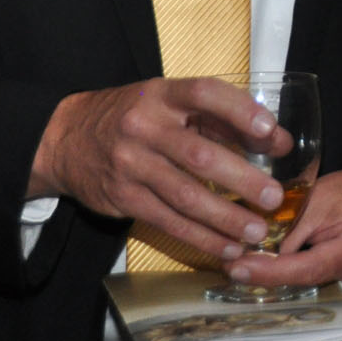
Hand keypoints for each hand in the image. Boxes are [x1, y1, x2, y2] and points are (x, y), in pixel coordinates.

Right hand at [27, 77, 291, 260]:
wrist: (66, 139)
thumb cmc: (133, 117)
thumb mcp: (167, 102)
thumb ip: (217, 117)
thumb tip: (276, 139)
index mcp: (162, 94)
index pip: (204, 93)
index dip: (239, 110)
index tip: (270, 130)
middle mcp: (145, 127)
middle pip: (199, 154)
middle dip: (242, 178)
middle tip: (274, 196)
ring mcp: (131, 164)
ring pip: (185, 195)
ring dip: (225, 217)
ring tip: (257, 230)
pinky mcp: (123, 197)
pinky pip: (167, 221)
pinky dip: (200, 237)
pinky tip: (227, 246)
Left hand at [225, 166, 341, 301]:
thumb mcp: (317, 198)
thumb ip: (289, 231)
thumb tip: (255, 258)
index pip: (311, 269)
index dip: (272, 272)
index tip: (239, 269)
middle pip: (315, 292)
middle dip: (278, 283)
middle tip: (244, 270)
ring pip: (321, 301)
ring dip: (293, 288)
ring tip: (268, 270)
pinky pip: (332, 301)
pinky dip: (310, 290)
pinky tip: (292, 276)